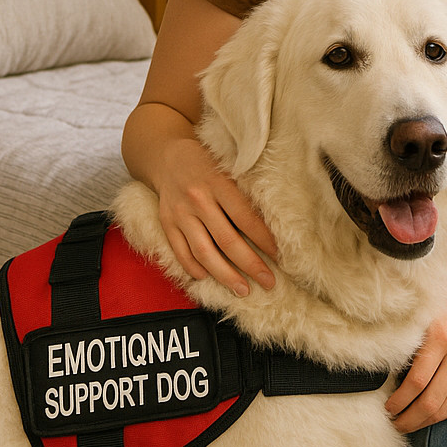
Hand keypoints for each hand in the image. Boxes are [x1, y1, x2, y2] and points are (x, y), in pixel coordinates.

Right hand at [155, 137, 277, 296]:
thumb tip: (273, 225)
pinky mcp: (166, 223)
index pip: (246, 218)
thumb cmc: (208, 162)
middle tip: (268, 282)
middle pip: (227, 240)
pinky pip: (180, 252)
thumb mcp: (229, 168)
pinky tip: (209, 278)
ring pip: (203, 252)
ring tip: (242, 290)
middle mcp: (198, 199)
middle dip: (250, 265)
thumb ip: (245, 193)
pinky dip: (194, 268)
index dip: (264, 240)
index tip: (281, 256)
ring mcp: (180, 213)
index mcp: (219, 182)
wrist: (168, 156)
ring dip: (225, 275)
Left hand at [384, 272, 446, 432]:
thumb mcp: (422, 315)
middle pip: (431, 403)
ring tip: (407, 423)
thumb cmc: (446, 304)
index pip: (416, 383)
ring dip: (423, 422)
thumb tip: (382, 372)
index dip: (399, 402)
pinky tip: (427, 415)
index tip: (387, 408)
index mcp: (441, 339)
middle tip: (394, 424)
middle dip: (408, 420)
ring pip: (445, 410)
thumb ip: (406, 341)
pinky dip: (441, 415)